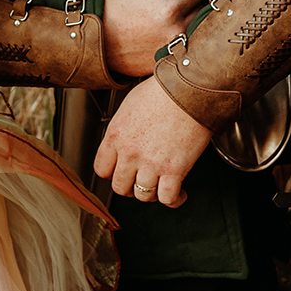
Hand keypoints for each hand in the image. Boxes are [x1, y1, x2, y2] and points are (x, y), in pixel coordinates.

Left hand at [94, 76, 210, 206]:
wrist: (189, 90)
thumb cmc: (162, 92)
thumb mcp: (129, 107)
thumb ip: (122, 130)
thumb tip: (124, 142)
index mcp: (115, 136)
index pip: (102, 169)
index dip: (113, 173)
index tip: (122, 171)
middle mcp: (130, 153)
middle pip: (120, 187)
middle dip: (131, 186)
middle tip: (141, 180)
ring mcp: (151, 164)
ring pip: (143, 196)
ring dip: (152, 194)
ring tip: (161, 186)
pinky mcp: (174, 170)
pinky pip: (167, 199)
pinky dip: (175, 200)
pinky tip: (180, 194)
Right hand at [102, 0, 207, 79]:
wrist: (95, 38)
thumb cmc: (114, 7)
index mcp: (170, 8)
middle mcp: (176, 32)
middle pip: (198, 8)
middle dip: (183, 2)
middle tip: (158, 5)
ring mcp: (174, 49)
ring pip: (195, 25)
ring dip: (182, 19)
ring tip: (158, 19)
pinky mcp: (170, 60)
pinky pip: (185, 42)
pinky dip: (176, 36)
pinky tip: (157, 33)